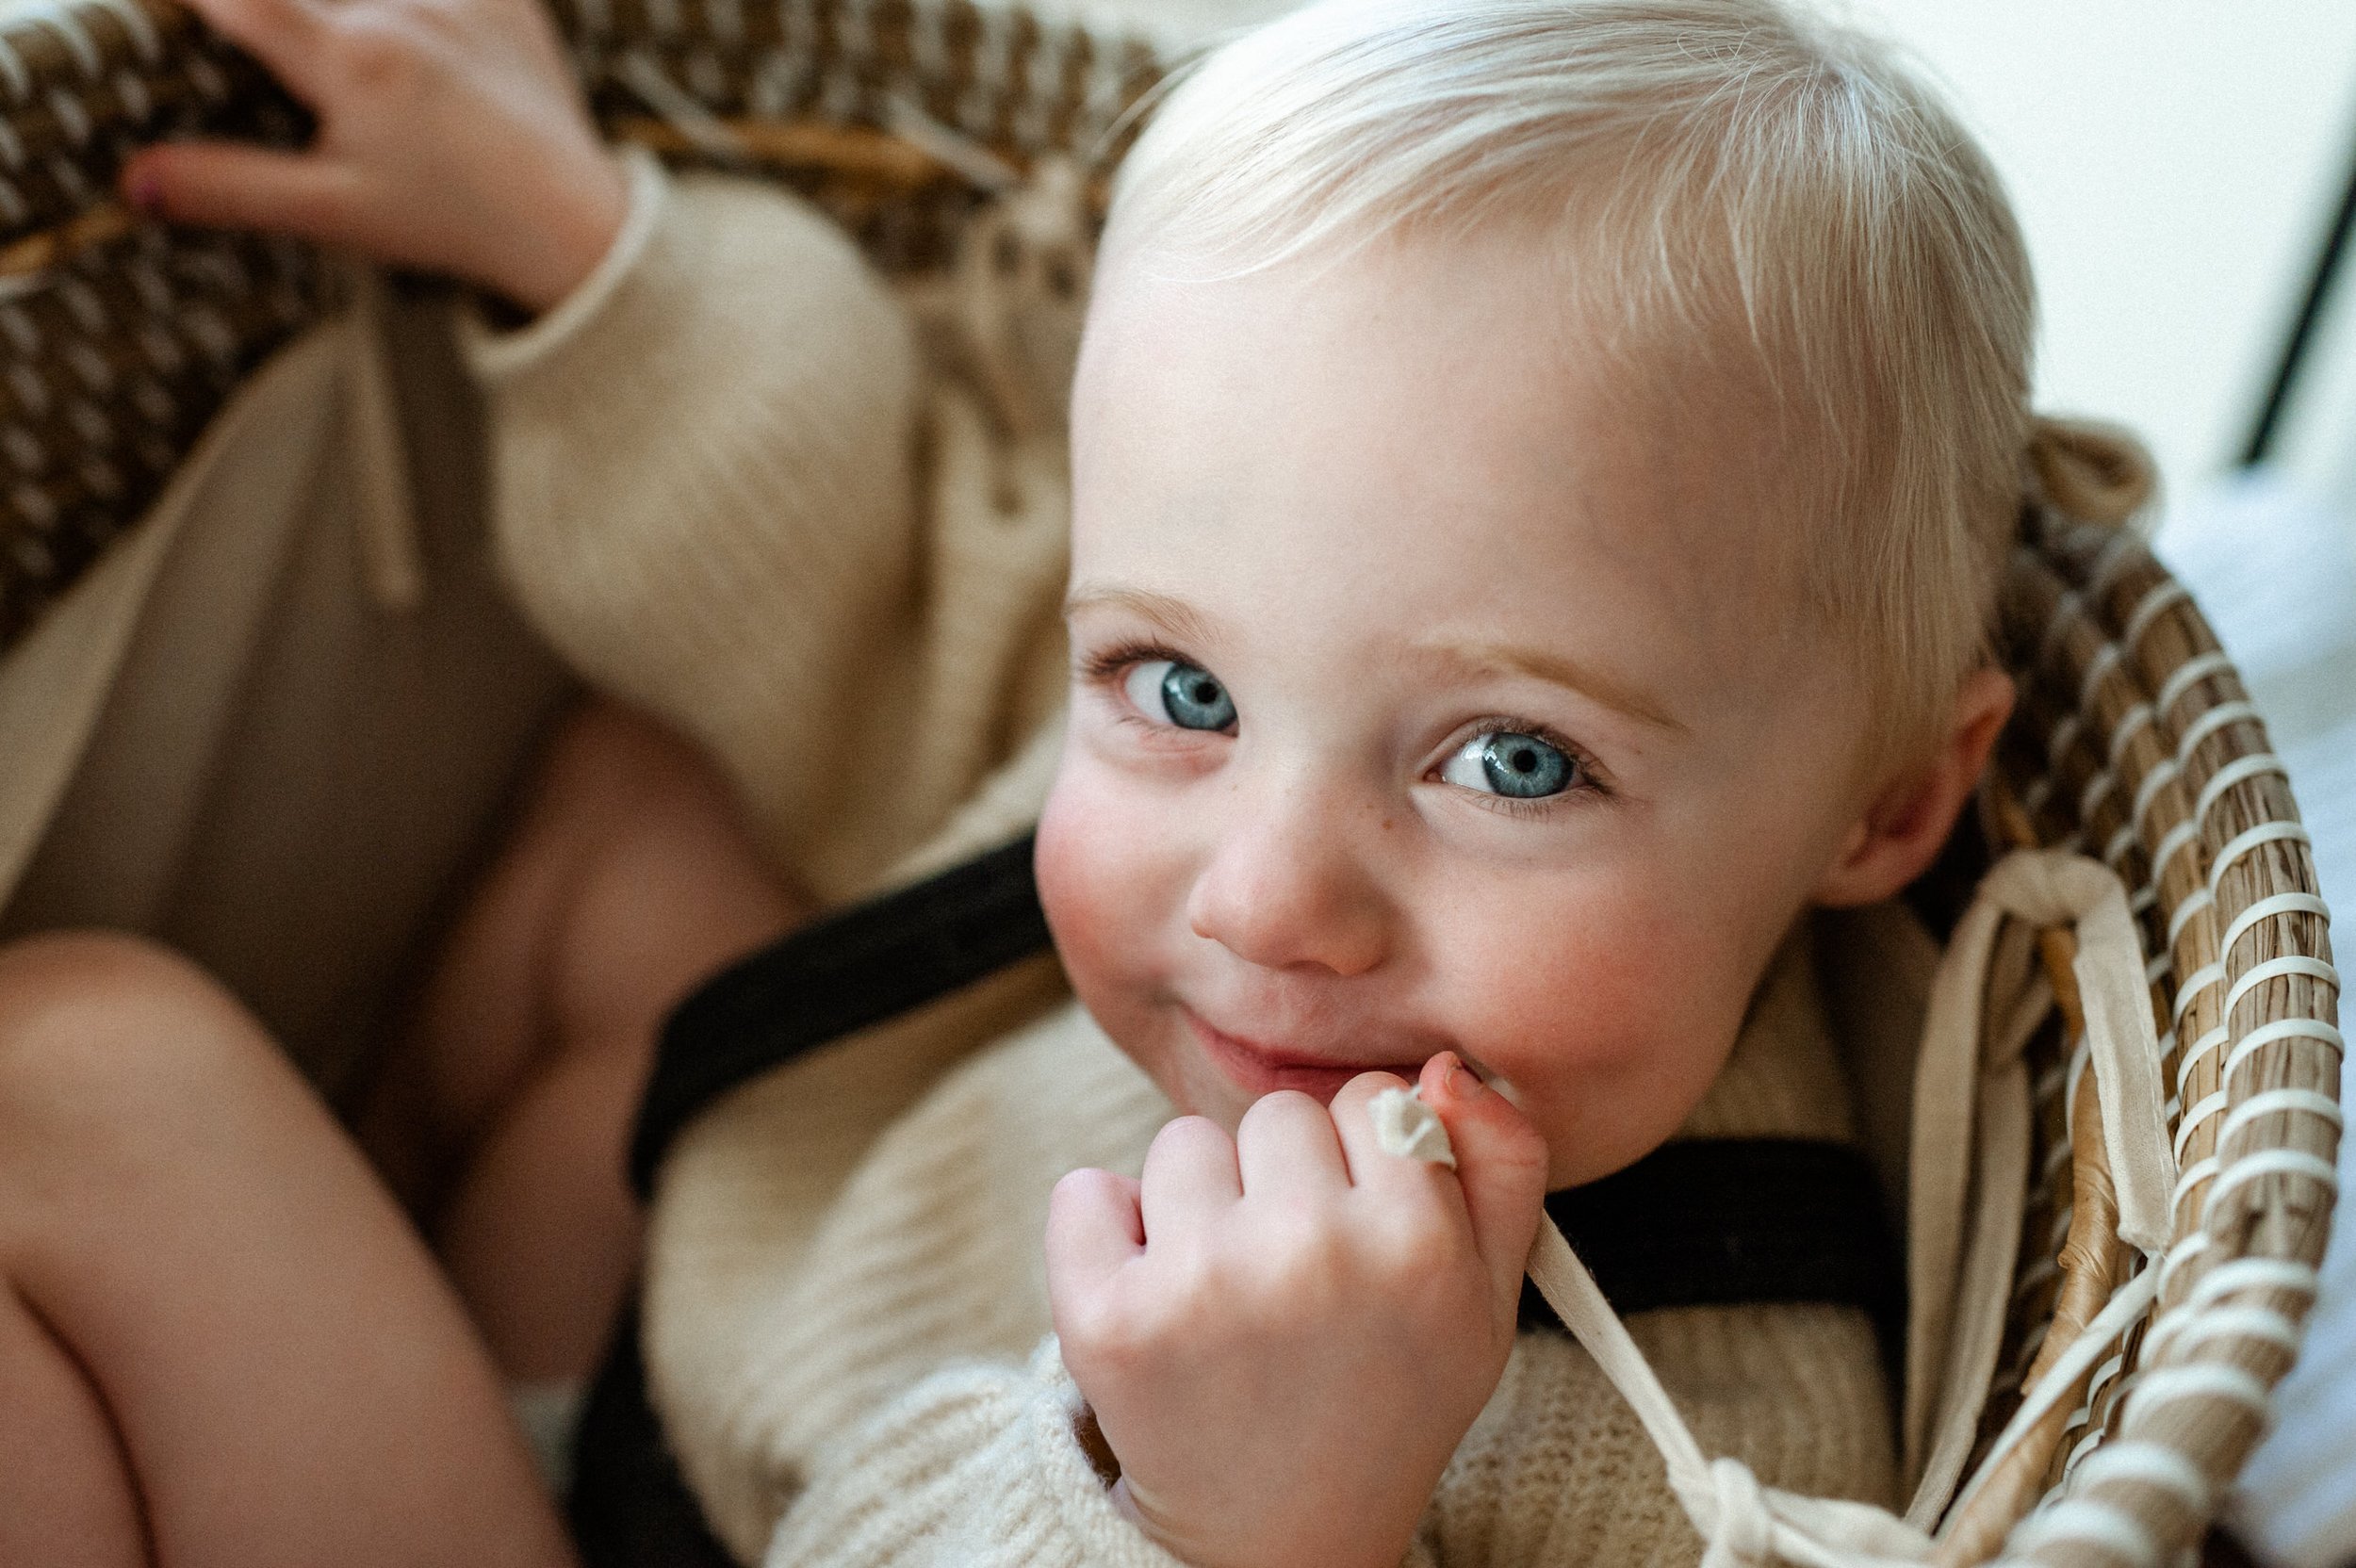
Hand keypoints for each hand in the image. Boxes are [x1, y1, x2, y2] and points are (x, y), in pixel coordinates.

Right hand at [121, 0, 627, 312]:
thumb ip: (233, 188)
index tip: (195, 11)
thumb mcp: (336, 214)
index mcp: (351, 59)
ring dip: (346, 10)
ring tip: (355, 71)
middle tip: (279, 47)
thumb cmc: (453, 222)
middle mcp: (402, 9)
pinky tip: (408, 30)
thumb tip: (132, 181)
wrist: (575, 224)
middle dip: (280, 11)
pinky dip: (415, 4)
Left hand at [1046, 1053, 1548, 1567]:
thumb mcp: (1487, 1297)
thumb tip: (1442, 1065)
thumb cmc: (1386, 1394)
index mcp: (1415, 1243)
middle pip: (1275, 1115)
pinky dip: (1103, 1234)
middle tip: (1292, 1279)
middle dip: (1279, 1178)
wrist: (1280, 1539)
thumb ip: (1504, 1163)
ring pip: (1181, 1145)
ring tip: (1226, 1298)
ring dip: (1195, 1205)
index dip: (1361, 1161)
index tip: (1358, 1234)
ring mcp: (1202, 1285)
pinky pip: (1084, 1194)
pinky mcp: (1108, 1320)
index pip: (1370, 1095)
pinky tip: (1151, 1301)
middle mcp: (1310, 1254)